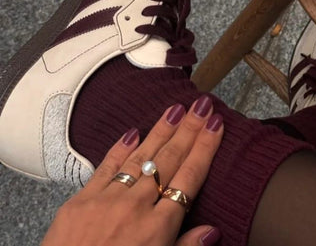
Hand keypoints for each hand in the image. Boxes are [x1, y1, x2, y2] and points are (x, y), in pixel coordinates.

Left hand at [42, 97, 223, 245]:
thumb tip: (212, 229)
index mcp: (159, 228)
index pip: (190, 177)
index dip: (205, 148)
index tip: (215, 124)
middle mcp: (136, 207)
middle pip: (169, 160)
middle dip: (188, 130)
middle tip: (201, 105)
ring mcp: (107, 201)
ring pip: (141, 157)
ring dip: (160, 131)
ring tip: (175, 109)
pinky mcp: (80, 202)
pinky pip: (105, 168)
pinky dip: (120, 149)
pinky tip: (133, 132)